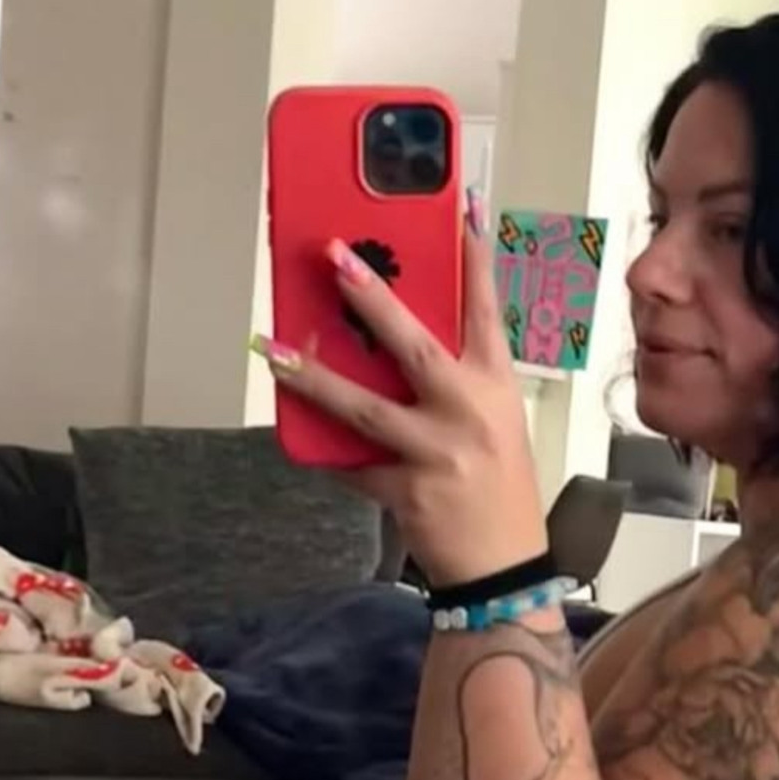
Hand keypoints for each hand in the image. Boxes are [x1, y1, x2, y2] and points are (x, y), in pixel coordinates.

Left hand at [256, 212, 547, 588]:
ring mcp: (435, 454)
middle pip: (413, 345)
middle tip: (335, 257)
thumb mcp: (494, 421)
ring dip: (314, 376)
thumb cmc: (500, 489)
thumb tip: (391, 339)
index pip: (486, 310)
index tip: (462, 208)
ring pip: (363, 407)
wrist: (503, 570)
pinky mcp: (405, 492)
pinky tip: (298, 436)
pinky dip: (326, 453)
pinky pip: (352, 465)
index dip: (475, 258)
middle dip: (371, 298)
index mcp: (495, 388)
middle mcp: (468, 414)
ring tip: (275, 350)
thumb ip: (454, 379)